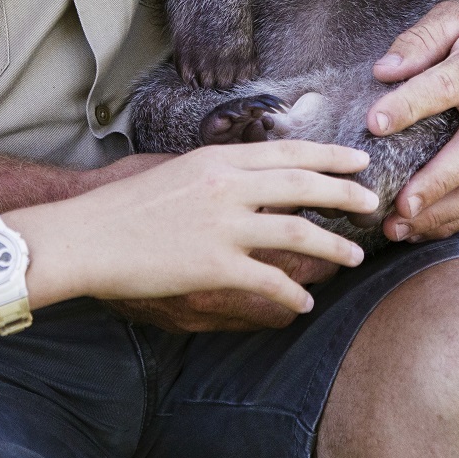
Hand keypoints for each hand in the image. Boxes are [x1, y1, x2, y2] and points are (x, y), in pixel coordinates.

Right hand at [18, 141, 376, 321]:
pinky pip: (269, 282)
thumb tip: (246, 175)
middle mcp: (227, 187)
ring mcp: (223, 227)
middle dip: (345, 194)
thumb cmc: (121, 203)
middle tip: (372, 202)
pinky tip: (303, 305)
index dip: (329, 156)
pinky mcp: (214, 267)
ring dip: (333, 247)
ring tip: (353, 256)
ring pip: (298, 234)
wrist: (86, 234)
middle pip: (303, 187)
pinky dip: (292, 295)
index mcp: (217, 159)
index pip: (288, 152)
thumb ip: (215, 171)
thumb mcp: (174, 169)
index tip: (358, 159)